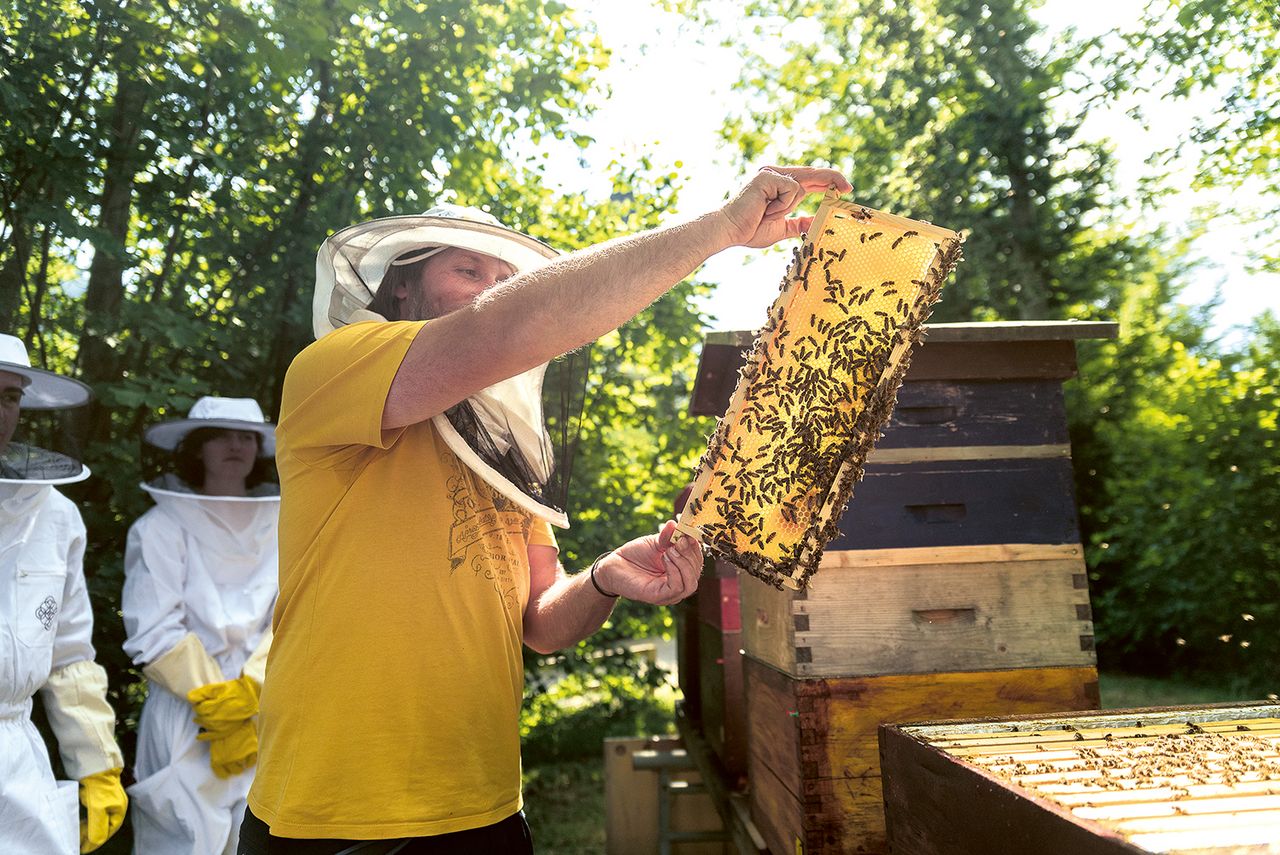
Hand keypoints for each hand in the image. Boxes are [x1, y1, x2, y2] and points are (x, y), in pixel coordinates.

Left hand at [78, 767, 126, 852]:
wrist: (94, 764)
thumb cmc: (99, 784)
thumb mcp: (97, 808)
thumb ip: (97, 828)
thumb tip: (95, 843)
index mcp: (120, 809)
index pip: (108, 832)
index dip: (94, 842)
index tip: (82, 849)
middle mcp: (115, 806)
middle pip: (103, 826)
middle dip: (91, 836)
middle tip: (77, 842)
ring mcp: (107, 800)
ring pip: (98, 820)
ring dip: (88, 828)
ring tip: (77, 833)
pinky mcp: (98, 795)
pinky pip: (93, 813)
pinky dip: (86, 820)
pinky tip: (79, 821)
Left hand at [187, 675, 259, 730]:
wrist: (251, 698)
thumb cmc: (235, 690)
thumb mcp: (218, 687)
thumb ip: (203, 692)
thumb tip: (189, 697)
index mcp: (212, 707)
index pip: (198, 708)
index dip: (198, 704)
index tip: (201, 701)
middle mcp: (214, 718)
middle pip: (200, 717)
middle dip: (199, 712)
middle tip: (202, 707)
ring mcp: (219, 726)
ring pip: (204, 725)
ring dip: (201, 721)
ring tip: (201, 716)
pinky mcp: (225, 731)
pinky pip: (211, 736)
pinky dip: (203, 736)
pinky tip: (199, 735)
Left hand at [197, 718, 258, 778]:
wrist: (232, 717)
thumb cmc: (222, 729)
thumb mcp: (215, 743)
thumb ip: (219, 755)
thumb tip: (222, 761)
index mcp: (218, 760)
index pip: (222, 773)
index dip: (225, 772)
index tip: (227, 770)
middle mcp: (229, 760)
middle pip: (234, 770)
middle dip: (235, 767)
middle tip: (237, 763)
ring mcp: (241, 755)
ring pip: (242, 767)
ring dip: (242, 764)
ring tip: (243, 760)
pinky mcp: (251, 750)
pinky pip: (252, 762)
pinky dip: (251, 762)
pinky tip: (249, 760)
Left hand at [597, 520, 702, 605]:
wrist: (613, 565)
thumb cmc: (635, 555)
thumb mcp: (655, 542)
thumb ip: (668, 536)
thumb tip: (677, 524)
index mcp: (680, 570)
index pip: (697, 562)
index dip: (696, 548)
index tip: (689, 534)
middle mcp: (678, 583)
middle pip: (696, 573)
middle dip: (690, 555)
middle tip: (679, 541)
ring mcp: (669, 593)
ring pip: (690, 584)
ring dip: (683, 564)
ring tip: (670, 550)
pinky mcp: (658, 597)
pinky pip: (676, 587)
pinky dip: (674, 571)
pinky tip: (665, 558)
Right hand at [716, 166, 852, 248]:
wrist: (729, 231)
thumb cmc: (749, 230)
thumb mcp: (782, 227)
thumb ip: (799, 223)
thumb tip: (817, 222)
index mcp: (778, 185)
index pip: (809, 179)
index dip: (829, 181)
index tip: (846, 189)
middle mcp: (775, 174)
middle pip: (812, 173)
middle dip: (832, 179)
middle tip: (849, 188)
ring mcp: (771, 173)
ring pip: (800, 186)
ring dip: (786, 207)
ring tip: (765, 214)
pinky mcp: (767, 176)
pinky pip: (791, 190)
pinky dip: (781, 205)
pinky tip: (764, 209)